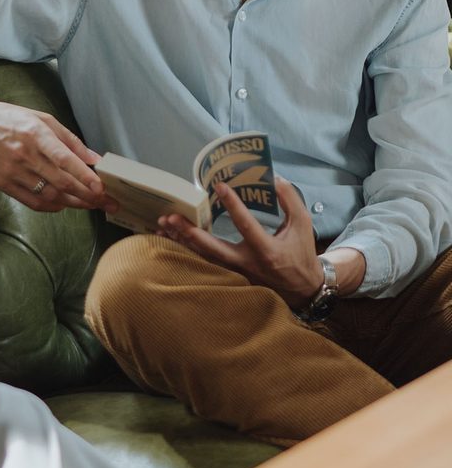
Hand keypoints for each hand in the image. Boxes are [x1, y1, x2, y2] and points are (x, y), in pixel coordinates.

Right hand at [0, 80, 116, 213]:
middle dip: (88, 195)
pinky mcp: (3, 183)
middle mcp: (24, 154)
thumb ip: (68, 139)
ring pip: (49, 195)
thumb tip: (92, 158)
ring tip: (89, 204)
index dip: (85, 177)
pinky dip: (51, 206)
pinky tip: (62, 204)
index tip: (101, 188)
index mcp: (35, 134)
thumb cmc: (6, 118)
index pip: (65, 160)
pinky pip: (32, 201)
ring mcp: (13, 171)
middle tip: (105, 202)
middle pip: (62, 182)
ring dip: (73, 203)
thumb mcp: (40, 118)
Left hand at [157, 177, 321, 306]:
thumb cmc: (301, 253)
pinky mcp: (229, 275)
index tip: (220, 186)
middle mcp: (247, 263)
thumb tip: (275, 179)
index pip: (246, 225)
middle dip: (192, 233)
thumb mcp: (303, 225)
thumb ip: (290, 201)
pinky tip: (170, 236)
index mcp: (267, 250)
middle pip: (214, 249)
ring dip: (182, 240)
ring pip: (203, 256)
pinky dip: (186, 249)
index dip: (233, 206)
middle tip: (173, 217)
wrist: (302, 288)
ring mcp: (236, 271)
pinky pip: (203, 262)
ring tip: (164, 223)